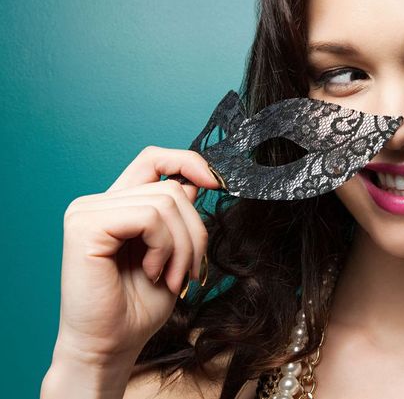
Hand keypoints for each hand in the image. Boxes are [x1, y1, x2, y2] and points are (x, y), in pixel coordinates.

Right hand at [42, 145, 219, 397]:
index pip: (154, 159)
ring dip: (183, 246)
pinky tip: (153, 272)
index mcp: (116, 205)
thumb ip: (177, 217)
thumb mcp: (172, 253)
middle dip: (195, 232)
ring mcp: (88, 211)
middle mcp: (97, 202)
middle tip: (189, 271)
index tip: (217, 185)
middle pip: (172, 187)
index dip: (189, 163)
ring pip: (166, 201)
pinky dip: (164, 247)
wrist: (111, 345)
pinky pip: (149, 217)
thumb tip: (195, 184)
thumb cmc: (138, 306)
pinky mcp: (85, 226)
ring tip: (171, 276)